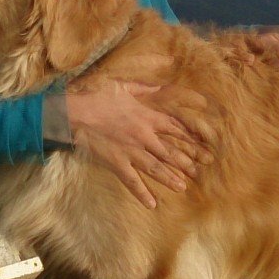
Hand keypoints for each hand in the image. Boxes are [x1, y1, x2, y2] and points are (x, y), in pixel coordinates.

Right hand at [66, 80, 214, 209]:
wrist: (76, 113)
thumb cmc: (99, 95)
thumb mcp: (126, 85)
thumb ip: (148, 86)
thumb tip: (168, 72)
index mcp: (147, 116)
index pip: (175, 128)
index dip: (190, 136)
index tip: (202, 143)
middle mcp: (143, 136)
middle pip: (170, 151)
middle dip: (186, 161)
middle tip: (199, 170)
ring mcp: (131, 152)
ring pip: (157, 168)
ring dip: (171, 178)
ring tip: (183, 186)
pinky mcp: (117, 163)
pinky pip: (132, 182)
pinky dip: (142, 194)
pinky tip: (152, 205)